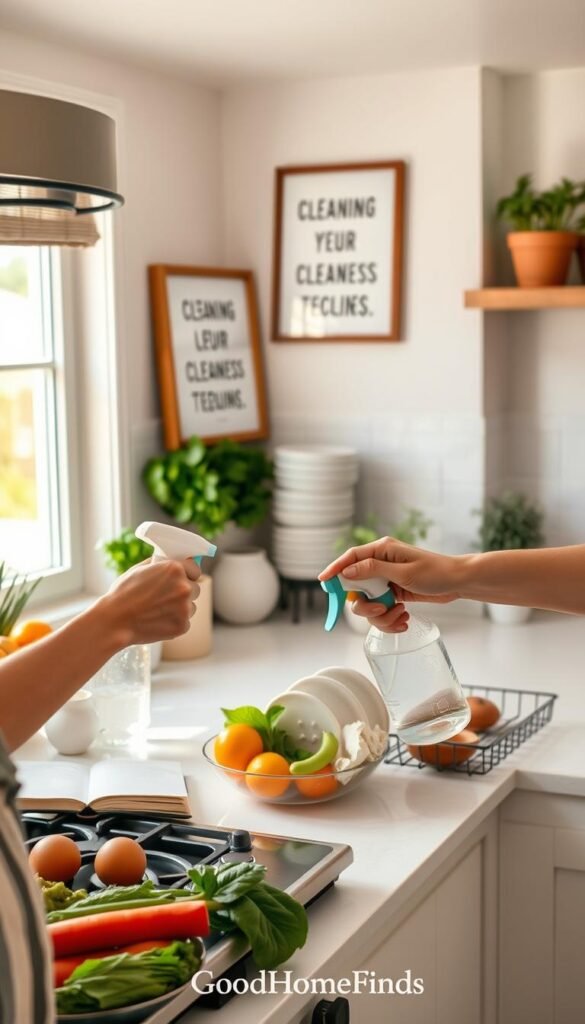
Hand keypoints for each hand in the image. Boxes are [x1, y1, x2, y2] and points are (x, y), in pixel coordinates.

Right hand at [101, 558, 200, 646]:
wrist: (115, 620)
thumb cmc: (123, 594)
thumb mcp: (140, 569)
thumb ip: (160, 564)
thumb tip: (172, 561)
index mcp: (175, 569)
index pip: (195, 569)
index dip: (189, 574)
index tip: (184, 578)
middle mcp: (184, 587)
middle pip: (195, 588)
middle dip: (183, 592)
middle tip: (165, 597)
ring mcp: (185, 608)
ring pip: (191, 606)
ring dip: (180, 608)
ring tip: (159, 610)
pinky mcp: (183, 626)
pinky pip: (185, 621)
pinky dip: (175, 622)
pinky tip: (158, 621)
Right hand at [319, 537, 461, 632]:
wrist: (458, 583)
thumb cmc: (435, 572)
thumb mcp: (403, 572)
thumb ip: (373, 570)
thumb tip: (347, 571)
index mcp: (382, 550)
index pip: (351, 558)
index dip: (335, 569)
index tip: (323, 582)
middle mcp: (381, 564)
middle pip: (356, 586)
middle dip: (365, 605)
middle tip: (378, 611)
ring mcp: (387, 580)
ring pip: (368, 602)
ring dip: (381, 616)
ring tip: (400, 615)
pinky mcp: (393, 593)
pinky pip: (381, 610)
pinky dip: (389, 618)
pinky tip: (404, 618)